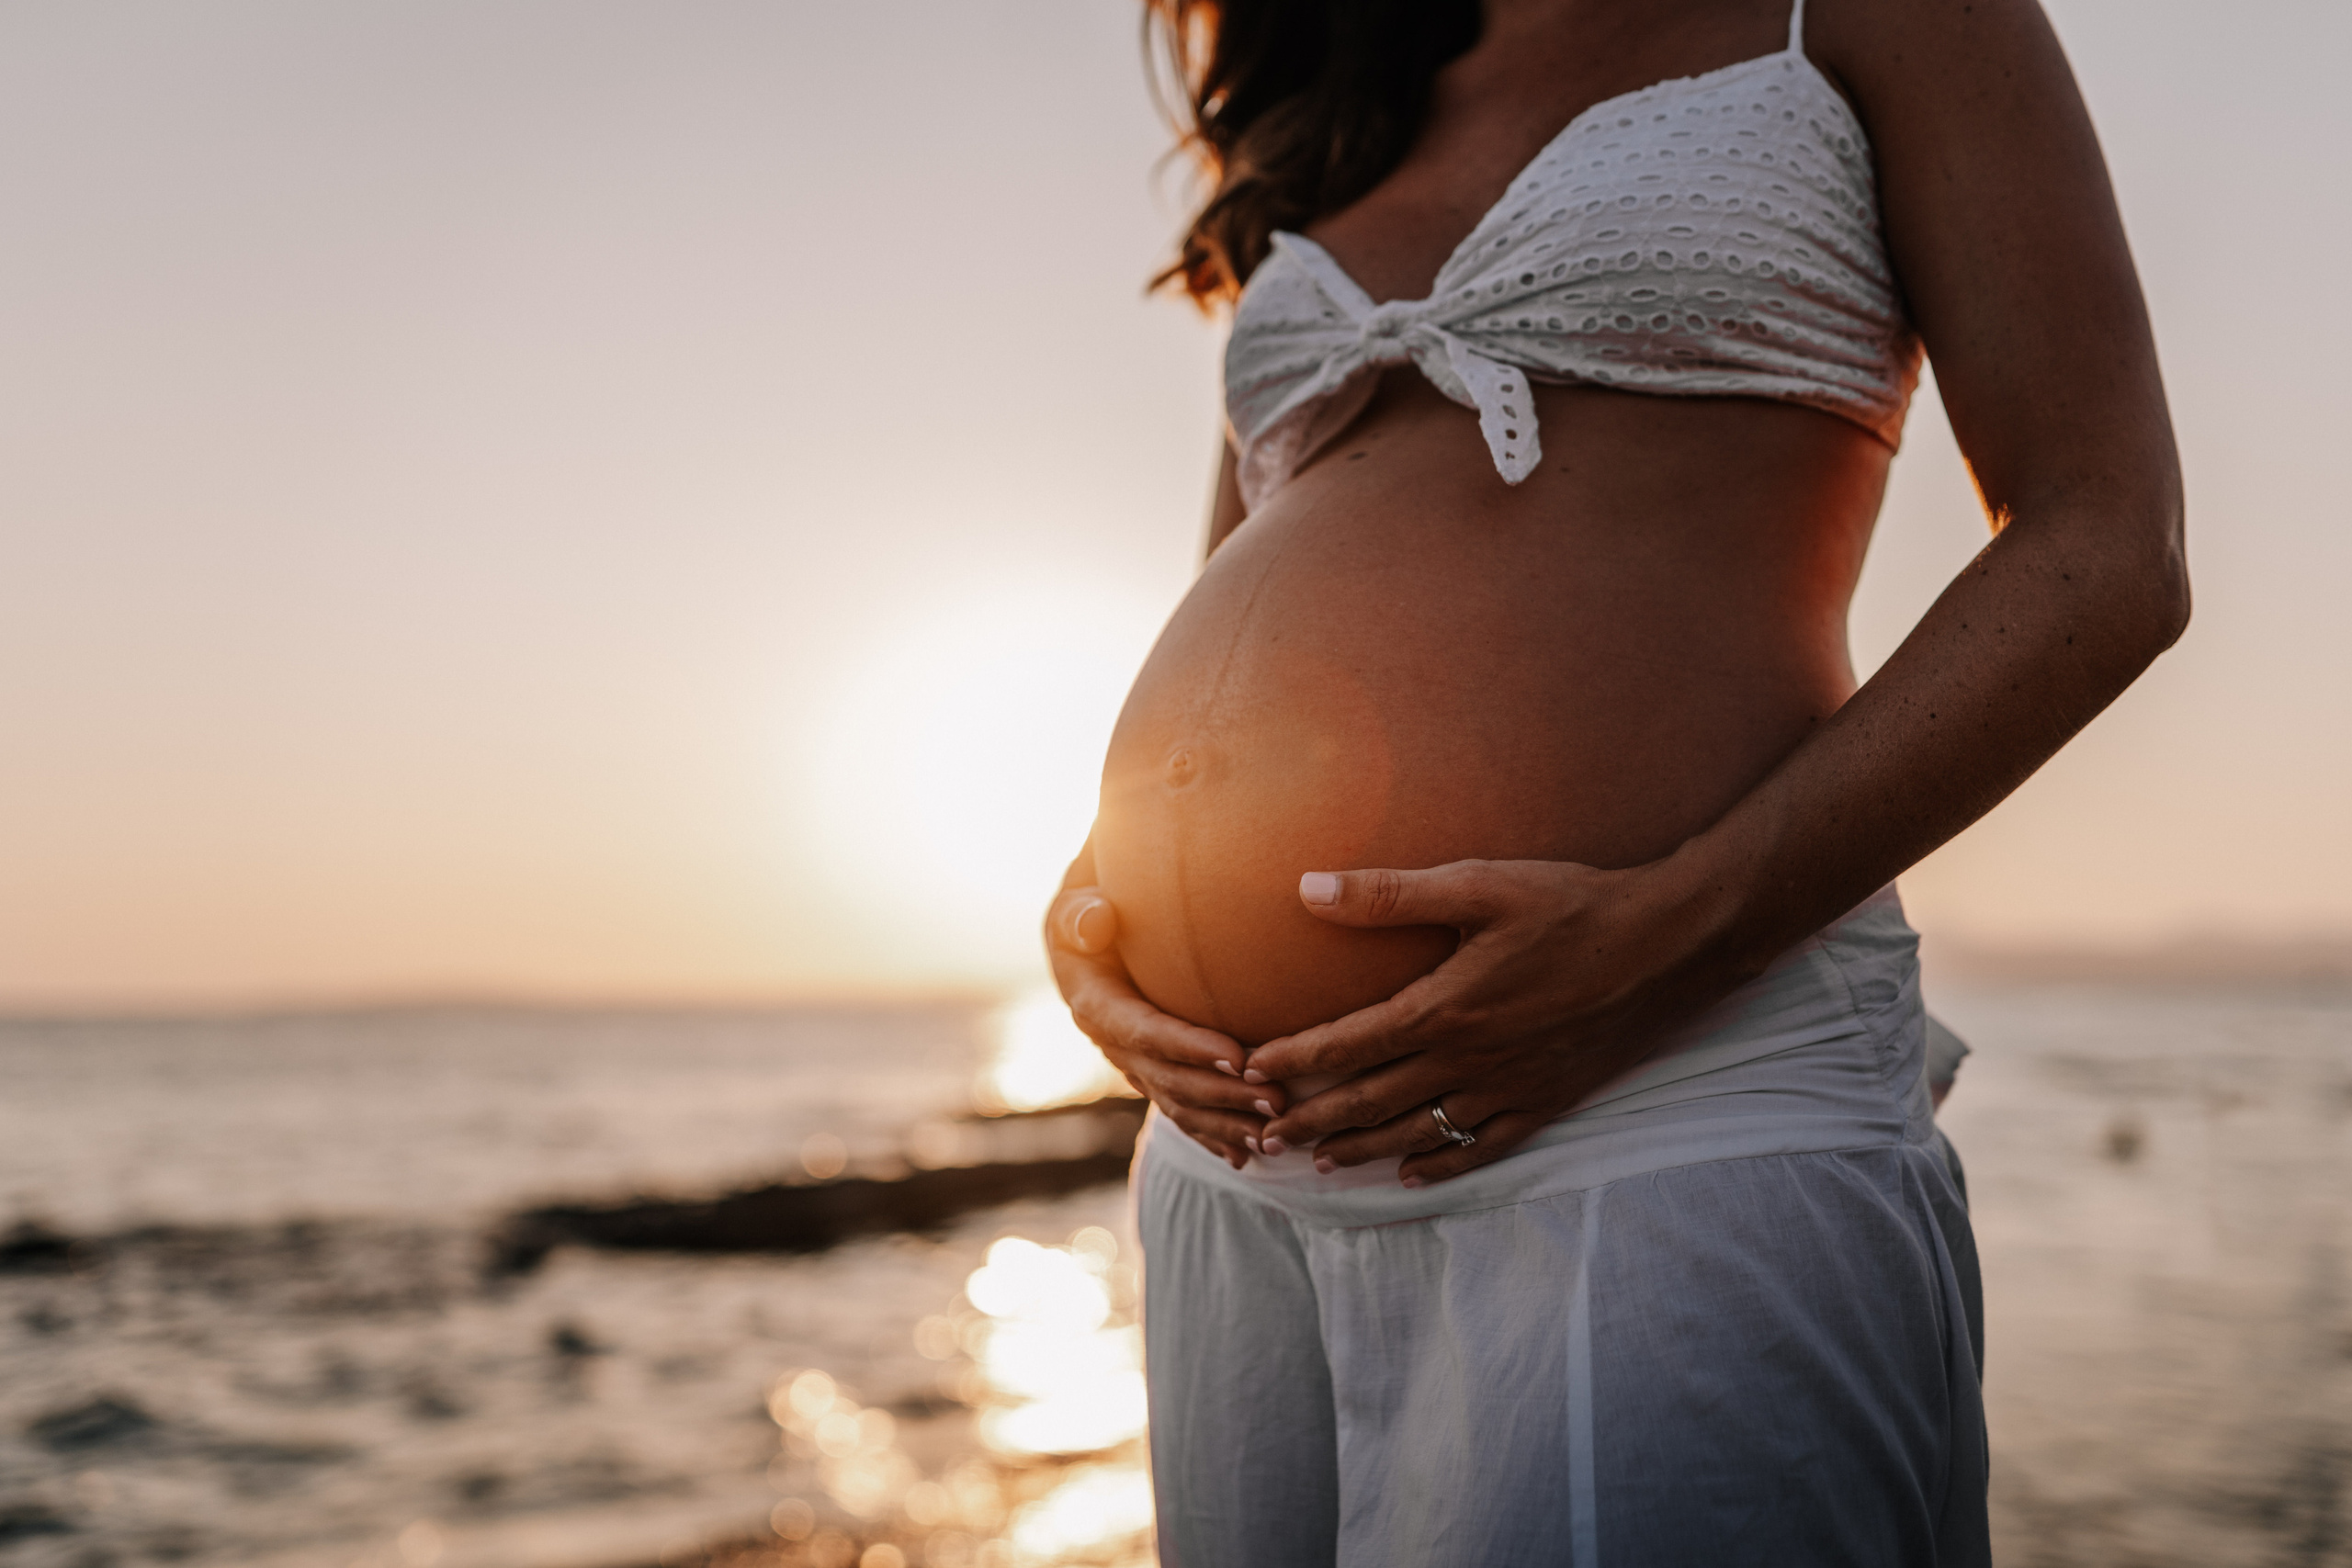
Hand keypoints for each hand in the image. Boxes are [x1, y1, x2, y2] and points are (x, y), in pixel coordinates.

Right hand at [1044, 885, 1284, 1168]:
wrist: (1085, 934)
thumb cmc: (1091, 908)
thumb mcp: (1077, 904)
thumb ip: (1081, 914)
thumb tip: (1094, 923)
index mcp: (1096, 1005)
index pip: (1145, 1031)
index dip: (1189, 1048)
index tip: (1238, 1056)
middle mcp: (1112, 1044)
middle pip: (1169, 1078)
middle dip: (1222, 1094)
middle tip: (1278, 1099)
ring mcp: (1132, 1064)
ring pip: (1178, 1104)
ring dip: (1224, 1123)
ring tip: (1273, 1134)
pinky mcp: (1151, 1073)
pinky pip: (1180, 1110)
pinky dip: (1210, 1136)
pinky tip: (1245, 1158)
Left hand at [1248, 854, 1745, 1184]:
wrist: (1671, 943)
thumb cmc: (1573, 904)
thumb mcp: (1479, 884)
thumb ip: (1390, 893)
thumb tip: (1308, 889)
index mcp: (1445, 1008)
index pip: (1348, 1045)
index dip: (1295, 1061)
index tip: (1250, 1071)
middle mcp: (1471, 1059)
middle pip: (1373, 1100)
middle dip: (1313, 1121)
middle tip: (1262, 1139)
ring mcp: (1511, 1086)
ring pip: (1421, 1130)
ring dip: (1364, 1148)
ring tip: (1320, 1163)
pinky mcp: (1548, 1098)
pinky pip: (1484, 1146)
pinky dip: (1443, 1163)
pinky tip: (1414, 1173)